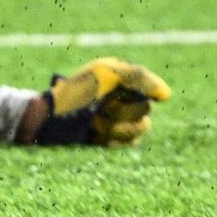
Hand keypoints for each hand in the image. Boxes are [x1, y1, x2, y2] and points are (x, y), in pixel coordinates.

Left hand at [28, 57, 171, 146]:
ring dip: (117, 127)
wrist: (49, 121)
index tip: (113, 94)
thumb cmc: (75, 94)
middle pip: (145, 109)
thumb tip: (167, 95)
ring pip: (141, 128)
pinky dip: (114, 139)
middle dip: (122, 112)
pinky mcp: (112, 137)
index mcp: (120, 76)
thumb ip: (140, 77)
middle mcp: (121, 95)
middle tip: (100, 109)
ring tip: (95, 124)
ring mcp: (118, 117)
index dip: (133, 93)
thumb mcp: (107, 74)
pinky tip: (96, 135)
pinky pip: (130, 142)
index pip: (147, 86)